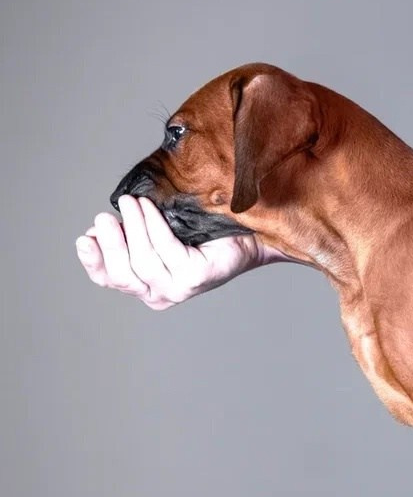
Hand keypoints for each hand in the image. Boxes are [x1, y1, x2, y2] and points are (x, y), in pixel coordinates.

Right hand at [75, 195, 282, 309]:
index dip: (93, 261)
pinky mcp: (195, 278)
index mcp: (145, 286)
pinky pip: (165, 249)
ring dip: (132, 228)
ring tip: (131, 202)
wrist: (244, 233)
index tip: (84, 238)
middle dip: (111, 243)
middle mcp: (160, 294)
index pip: (109, 279)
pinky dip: (153, 226)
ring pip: (142, 261)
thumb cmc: (199, 232)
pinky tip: (149, 208)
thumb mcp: (155, 233)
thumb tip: (94, 232)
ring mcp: (179, 289)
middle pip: (122, 274)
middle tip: (106, 216)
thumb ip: (127, 236)